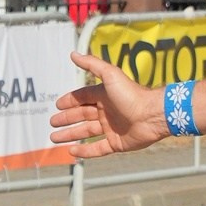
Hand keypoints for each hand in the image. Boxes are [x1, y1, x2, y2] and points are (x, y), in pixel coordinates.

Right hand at [50, 49, 164, 157]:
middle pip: (81, 115)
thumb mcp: (110, 75)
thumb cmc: (133, 95)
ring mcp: (112, 128)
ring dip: (70, 135)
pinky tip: (71, 151)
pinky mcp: (117, 143)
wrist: (153, 115)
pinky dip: (84, 151)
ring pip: (86, 132)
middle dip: (66, 119)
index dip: (70, 101)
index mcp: (105, 96)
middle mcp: (107, 112)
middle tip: (52, 123)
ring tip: (54, 138)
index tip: (57, 106)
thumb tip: (73, 54)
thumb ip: (92, 64)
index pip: (83, 98)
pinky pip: (97, 149)